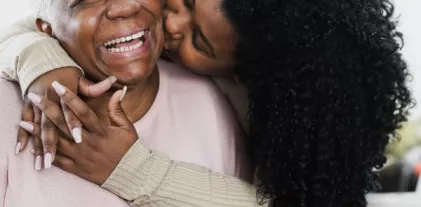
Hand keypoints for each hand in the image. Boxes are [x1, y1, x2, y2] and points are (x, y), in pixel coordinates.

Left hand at [23, 81, 137, 183]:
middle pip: (64, 124)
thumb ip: (118, 109)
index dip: (69, 98)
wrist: (129, 174)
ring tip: (25, 120)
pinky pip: (58, 161)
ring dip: (39, 132)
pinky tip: (33, 146)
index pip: (82, 112)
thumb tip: (117, 90)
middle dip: (48, 109)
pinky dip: (46, 153)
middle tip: (34, 97)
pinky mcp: (77, 168)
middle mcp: (88, 143)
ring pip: (57, 142)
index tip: (57, 86)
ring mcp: (81, 156)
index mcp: (101, 131)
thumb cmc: (129, 149)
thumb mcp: (127, 128)